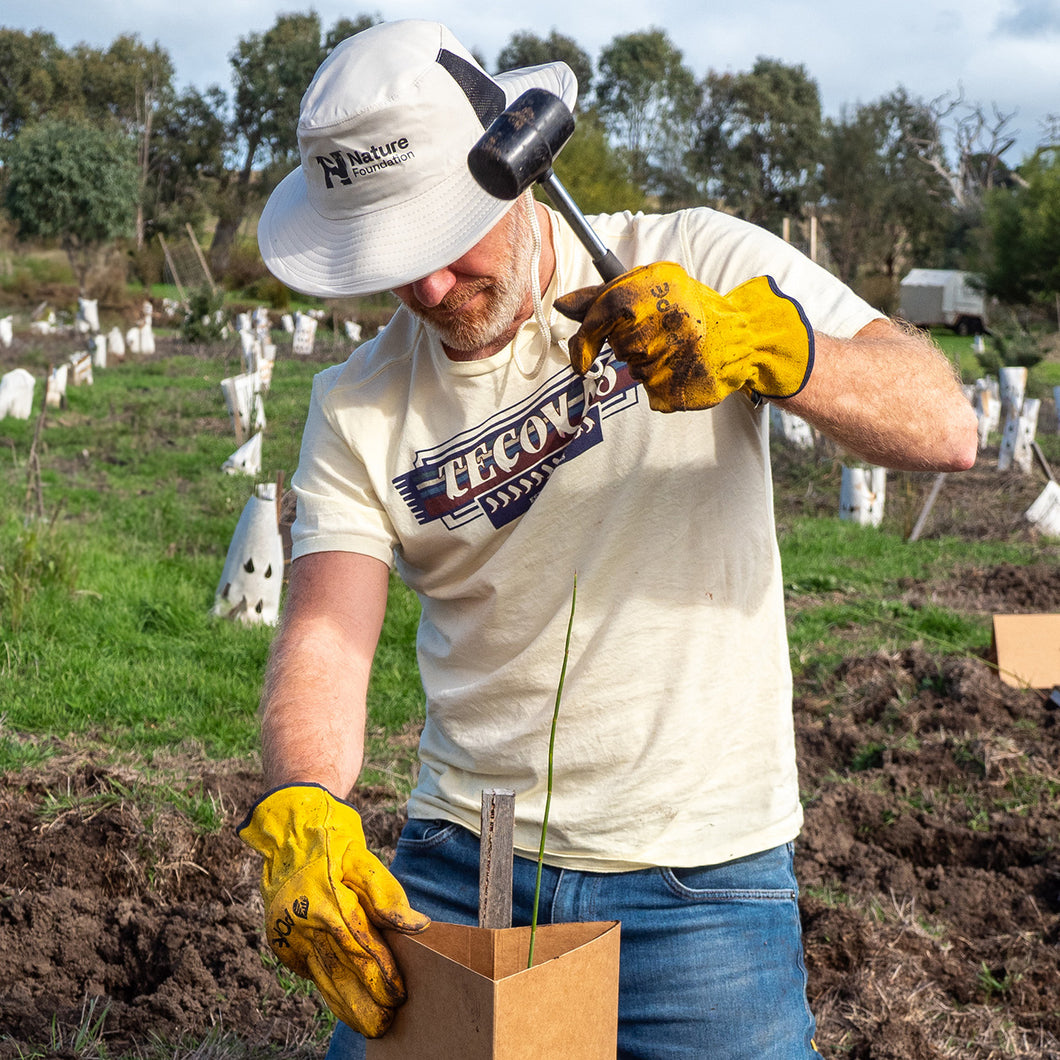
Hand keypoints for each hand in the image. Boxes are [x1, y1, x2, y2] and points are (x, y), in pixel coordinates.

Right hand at [238, 784, 429, 1037]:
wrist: (289, 830)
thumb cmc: (333, 840)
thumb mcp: (364, 858)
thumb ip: (387, 894)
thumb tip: (416, 925)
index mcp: (328, 903)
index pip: (361, 949)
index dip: (383, 975)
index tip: (400, 995)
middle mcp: (305, 925)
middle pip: (341, 974)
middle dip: (367, 1002)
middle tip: (388, 1025)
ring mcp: (290, 935)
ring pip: (323, 980)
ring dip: (347, 1006)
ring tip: (370, 1026)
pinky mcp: (282, 941)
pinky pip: (310, 971)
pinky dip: (329, 989)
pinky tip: (346, 1005)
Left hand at [555, 262, 813, 412]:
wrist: (743, 339)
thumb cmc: (690, 309)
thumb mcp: (653, 288)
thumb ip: (605, 296)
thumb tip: (562, 304)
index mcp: (656, 291)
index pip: (604, 314)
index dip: (587, 337)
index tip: (581, 354)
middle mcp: (665, 323)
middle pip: (618, 346)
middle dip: (628, 345)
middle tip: (658, 336)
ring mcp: (672, 358)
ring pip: (635, 370)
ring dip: (647, 363)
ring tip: (677, 349)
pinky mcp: (677, 388)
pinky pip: (652, 391)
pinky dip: (662, 382)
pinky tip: (682, 368)